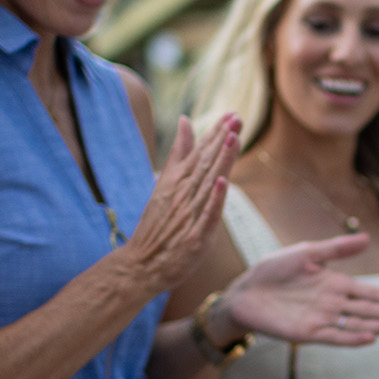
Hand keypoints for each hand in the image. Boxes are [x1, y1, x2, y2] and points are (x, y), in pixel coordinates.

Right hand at [110, 115, 238, 297]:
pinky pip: (206, 215)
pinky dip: (214, 198)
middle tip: (237, 117)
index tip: (230, 114)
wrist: (140, 264)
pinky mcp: (195, 237)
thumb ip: (178, 153)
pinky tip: (223, 182)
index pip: (199, 154)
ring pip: (208, 184)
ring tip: (232, 138)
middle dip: (222, 139)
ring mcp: (188, 215)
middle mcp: (182, 195)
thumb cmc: (156, 225)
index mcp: (176, 182)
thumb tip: (186, 121)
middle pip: (205, 164)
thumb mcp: (165, 183)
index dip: (215, 134)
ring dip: (221, 161)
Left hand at [223, 235, 378, 348]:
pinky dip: (352, 338)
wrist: (244, 291)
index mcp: (335, 284)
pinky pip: (334, 337)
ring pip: (357, 324)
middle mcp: (333, 303)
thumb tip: (368, 238)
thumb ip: (337, 249)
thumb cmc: (273, 271)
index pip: (370, 292)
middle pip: (369, 310)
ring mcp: (322, 319)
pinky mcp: (307, 332)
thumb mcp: (307, 253)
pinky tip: (370, 338)